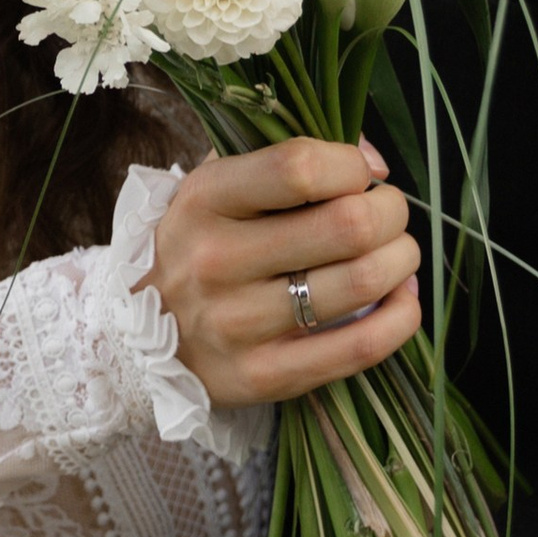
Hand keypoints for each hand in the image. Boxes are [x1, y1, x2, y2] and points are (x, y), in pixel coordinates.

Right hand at [147, 136, 418, 410]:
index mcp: (205, 199)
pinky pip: (359, 347)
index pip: (299, 167)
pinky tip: (400, 301)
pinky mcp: (261, 377)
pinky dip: (400, 318)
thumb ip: (287, 159)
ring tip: (396, 254)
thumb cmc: (202, 244)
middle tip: (387, 215)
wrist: (136, 336)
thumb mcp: (219, 187)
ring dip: (401, 260)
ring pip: (361, 282)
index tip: (361, 174)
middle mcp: (215, 260)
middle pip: (346, 224)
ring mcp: (237, 324)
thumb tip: (373, 162)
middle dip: (390, 211)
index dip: (351, 165)